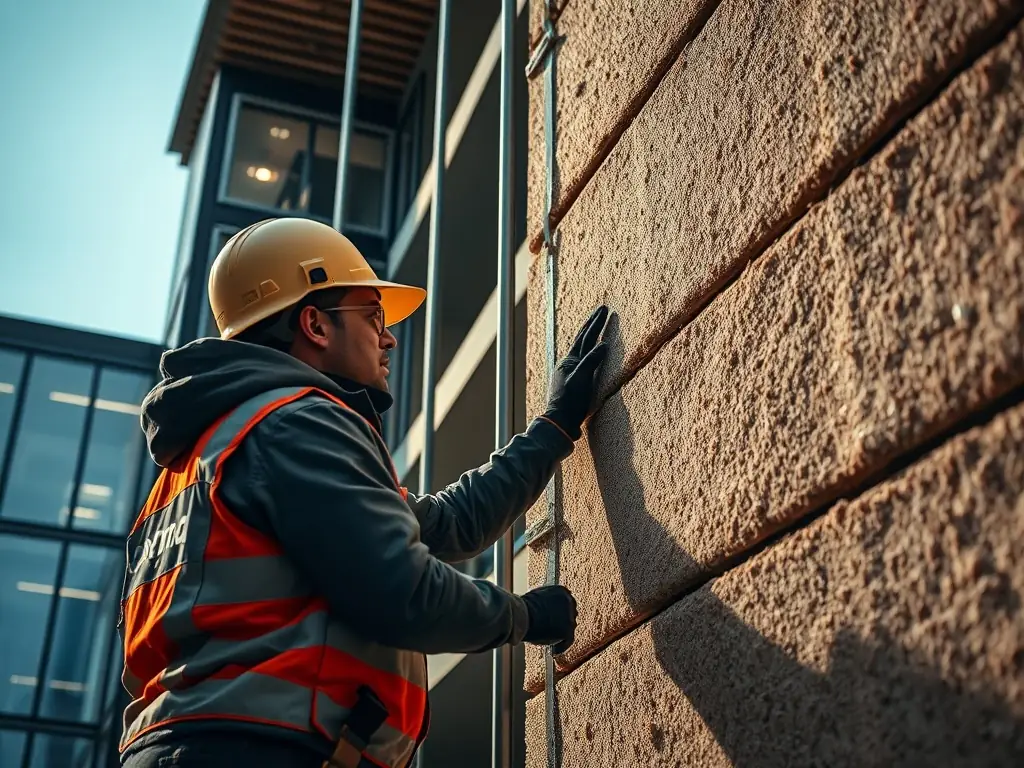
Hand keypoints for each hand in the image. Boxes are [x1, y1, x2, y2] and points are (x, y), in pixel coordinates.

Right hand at [521, 584, 577, 653]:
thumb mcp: (537, 597)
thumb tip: (545, 611)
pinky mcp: (567, 630)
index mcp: (562, 591)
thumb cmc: (524, 607)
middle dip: (563, 621)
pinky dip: (562, 645)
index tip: (557, 617)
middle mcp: (569, 601)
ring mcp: (569, 616)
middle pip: (570, 613)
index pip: (566, 601)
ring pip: (569, 627)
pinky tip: (555, 650)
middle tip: (554, 629)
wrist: (522, 615)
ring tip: (553, 639)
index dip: (561, 611)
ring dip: (562, 633)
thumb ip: (546, 602)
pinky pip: (568, 640)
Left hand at [544, 305, 610, 439]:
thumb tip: (604, 344)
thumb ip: (591, 362)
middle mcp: (569, 363)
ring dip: (589, 334)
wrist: (560, 421)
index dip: (596, 323)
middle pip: (582, 338)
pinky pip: (583, 359)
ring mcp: (570, 371)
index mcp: (570, 360)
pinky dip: (589, 351)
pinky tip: (589, 352)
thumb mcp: (582, 380)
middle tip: (602, 310)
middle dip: (593, 323)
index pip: (586, 337)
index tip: (605, 309)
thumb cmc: (570, 402)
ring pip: (581, 347)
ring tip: (594, 325)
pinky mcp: (574, 381)